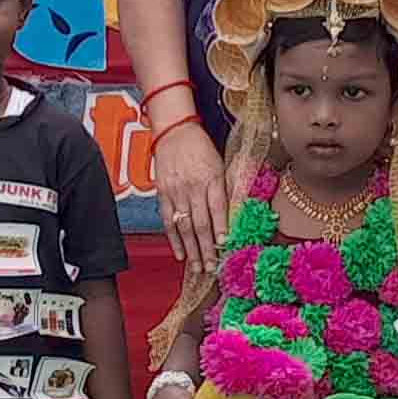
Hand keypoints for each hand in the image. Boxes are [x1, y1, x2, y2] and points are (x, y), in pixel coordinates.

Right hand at [151, 113, 229, 272]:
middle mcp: (192, 186)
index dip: (220, 227)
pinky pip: (168, 221)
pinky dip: (173, 239)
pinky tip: (180, 254)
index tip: (225, 245)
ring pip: (184, 226)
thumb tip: (235, 215)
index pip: (217, 207)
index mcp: (211, 178)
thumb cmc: (202, 147)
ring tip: (197, 267)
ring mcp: (175, 191)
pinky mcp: (162, 194)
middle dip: (206, 248)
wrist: (174, 131)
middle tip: (211, 267)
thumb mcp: (220, 164)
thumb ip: (226, 188)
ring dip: (191, 249)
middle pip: (200, 222)